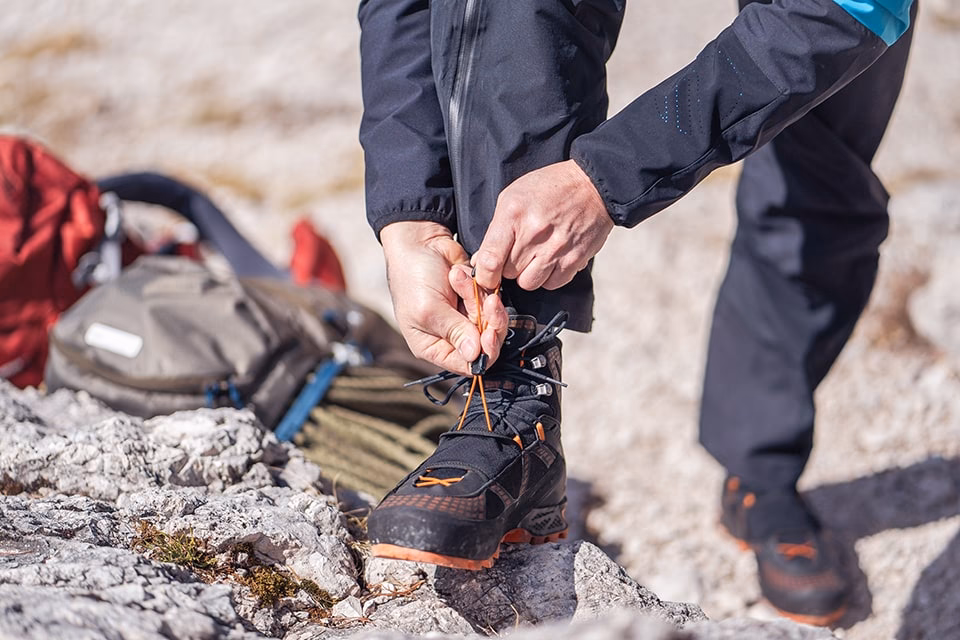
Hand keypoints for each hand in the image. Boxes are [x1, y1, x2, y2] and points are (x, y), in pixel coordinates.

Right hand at [380, 221, 506, 375]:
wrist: (418, 241)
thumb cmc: (413, 277)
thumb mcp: (430, 309)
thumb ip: (455, 332)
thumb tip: (476, 356)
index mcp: (434, 347)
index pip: (467, 364)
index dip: (484, 354)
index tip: (489, 334)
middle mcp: (451, 335)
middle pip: (486, 343)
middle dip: (489, 321)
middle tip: (489, 301)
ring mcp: (465, 316)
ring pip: (491, 319)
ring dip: (479, 297)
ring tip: (459, 277)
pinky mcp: (475, 298)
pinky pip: (490, 299)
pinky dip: (480, 285)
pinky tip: (460, 272)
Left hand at [471, 159, 612, 291]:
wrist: (592, 185)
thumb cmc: (549, 189)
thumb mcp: (513, 197)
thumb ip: (496, 229)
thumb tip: (481, 261)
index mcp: (514, 216)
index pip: (490, 260)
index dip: (484, 275)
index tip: (486, 275)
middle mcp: (534, 234)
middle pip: (508, 273)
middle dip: (508, 267)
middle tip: (518, 252)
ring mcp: (556, 249)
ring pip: (529, 283)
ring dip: (528, 274)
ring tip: (534, 256)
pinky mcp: (574, 260)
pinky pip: (551, 284)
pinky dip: (548, 277)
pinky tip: (551, 260)